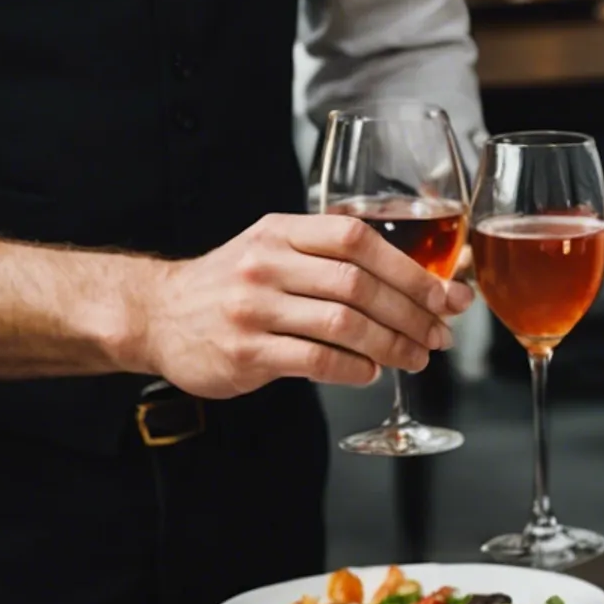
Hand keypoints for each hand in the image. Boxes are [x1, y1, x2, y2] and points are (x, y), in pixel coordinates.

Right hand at [121, 214, 471, 398]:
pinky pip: (318, 360)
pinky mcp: (246, 352)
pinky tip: (372, 372)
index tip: (447, 295)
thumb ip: (333, 259)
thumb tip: (419, 285)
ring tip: (416, 357)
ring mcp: (253, 308)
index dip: (411, 269)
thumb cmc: (232, 285)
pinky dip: (356, 369)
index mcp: (281, 231)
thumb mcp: (274, 249)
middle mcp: (266, 263)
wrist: (156, 315)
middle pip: (358, 284)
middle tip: (439, 335)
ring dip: (392, 344)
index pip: (358, 239)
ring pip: (343, 323)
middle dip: (412, 313)